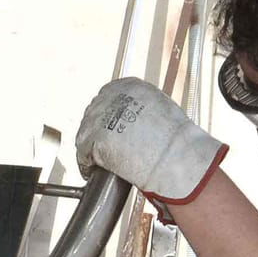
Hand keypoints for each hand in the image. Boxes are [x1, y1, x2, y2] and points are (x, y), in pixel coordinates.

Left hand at [74, 77, 225, 204]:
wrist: (174, 156)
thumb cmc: (175, 138)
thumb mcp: (161, 107)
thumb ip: (142, 107)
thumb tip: (134, 119)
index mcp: (128, 85)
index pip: (107, 98)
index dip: (107, 118)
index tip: (109, 130)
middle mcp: (111, 96)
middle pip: (93, 115)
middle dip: (97, 132)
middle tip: (105, 148)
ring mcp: (99, 117)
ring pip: (86, 134)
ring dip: (90, 148)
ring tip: (98, 162)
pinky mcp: (92, 138)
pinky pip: (83, 153)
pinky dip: (86, 164)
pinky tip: (92, 171)